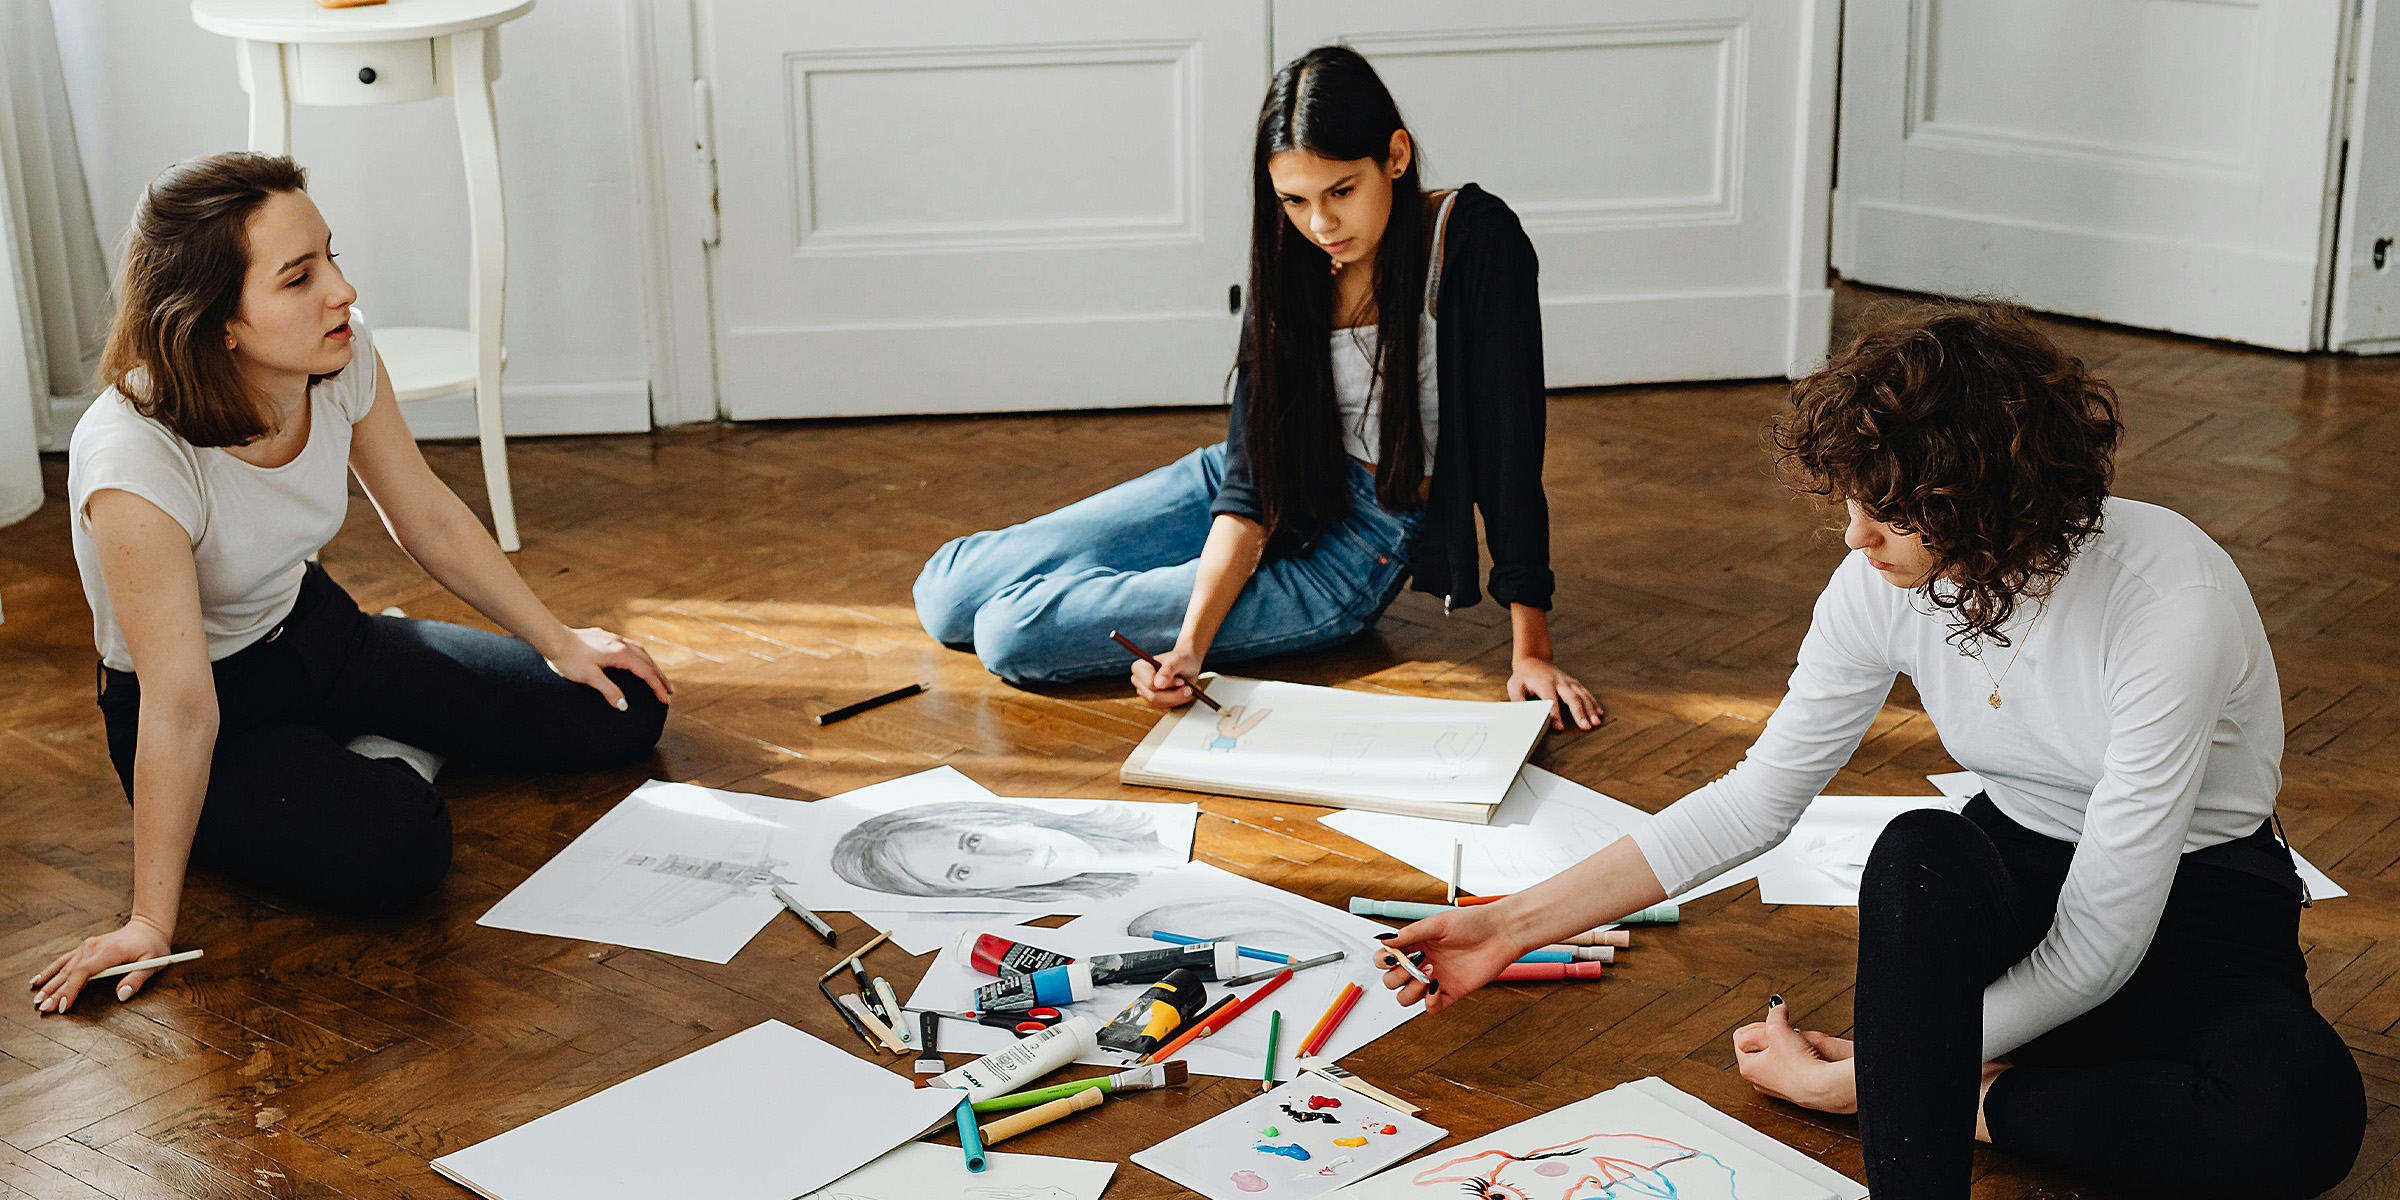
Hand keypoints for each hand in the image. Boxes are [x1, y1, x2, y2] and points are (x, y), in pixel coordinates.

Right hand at [30, 917, 173, 1013]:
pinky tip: (37, 980)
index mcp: (108, 952)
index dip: (71, 989)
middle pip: (70, 972)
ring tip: (37, 999)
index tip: (62, 1005)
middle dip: (55, 992)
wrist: (148, 927)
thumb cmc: (152, 946)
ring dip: (49, 983)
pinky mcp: (85, 948)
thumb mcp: (153, 963)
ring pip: (64, 968)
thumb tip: (122, 995)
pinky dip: (50, 970)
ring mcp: (87, 947)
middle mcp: (93, 948)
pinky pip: (64, 960)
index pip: (84, 972)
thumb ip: (137, 979)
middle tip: (43, 1008)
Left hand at [544, 626, 671, 710]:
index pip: (646, 673)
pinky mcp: (606, 637)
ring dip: (652, 666)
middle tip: (670, 692)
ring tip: (658, 677)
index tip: (666, 700)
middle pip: (648, 662)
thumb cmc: (569, 659)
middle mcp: (621, 644)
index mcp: (620, 654)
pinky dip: (640, 657)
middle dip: (660, 677)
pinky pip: (631, 647)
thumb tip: (624, 706)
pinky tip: (636, 660)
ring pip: (641, 652)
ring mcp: (614, 638)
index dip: (657, 687)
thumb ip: (609, 691)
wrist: (553, 639)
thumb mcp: (589, 678)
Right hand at [1131, 646, 1204, 709]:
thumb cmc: (1181, 659)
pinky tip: (1186, 693)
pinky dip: (1178, 701)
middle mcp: (1138, 680)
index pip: (1150, 684)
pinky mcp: (1152, 700)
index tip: (1182, 681)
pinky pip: (1164, 706)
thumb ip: (1168, 670)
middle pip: (1153, 696)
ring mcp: (1144, 692)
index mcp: (1139, 667)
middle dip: (1174, 694)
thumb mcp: (1178, 661)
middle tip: (1190, 688)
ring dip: (1178, 698)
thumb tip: (1158, 684)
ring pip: (1160, 703)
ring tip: (1190, 689)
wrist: (1187, 664)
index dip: (1168, 684)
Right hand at [1372, 905, 1527, 1014]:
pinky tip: (1438, 987)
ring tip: (1429, 973)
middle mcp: (1421, 963)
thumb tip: (1384, 941)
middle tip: (1418, 963)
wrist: (1501, 933)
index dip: (1384, 961)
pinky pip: (1430, 1008)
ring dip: (1411, 990)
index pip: (1385, 959)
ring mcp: (1434, 979)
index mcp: (1415, 945)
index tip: (1395, 956)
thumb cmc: (1472, 923)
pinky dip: (1429, 1002)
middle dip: (1399, 976)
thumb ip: (1410, 934)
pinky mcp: (1450, 993)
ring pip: (1406, 998)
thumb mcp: (1436, 923)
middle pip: (1392, 982)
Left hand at [1509, 657, 1602, 730]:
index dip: (1555, 714)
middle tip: (1586, 727)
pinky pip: (1586, 693)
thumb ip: (1518, 700)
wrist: (1534, 661)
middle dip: (1579, 713)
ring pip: (1582, 696)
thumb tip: (1523, 715)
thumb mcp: (1514, 686)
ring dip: (1590, 709)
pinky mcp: (1574, 683)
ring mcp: (1568, 682)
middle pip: (1572, 697)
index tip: (1560, 727)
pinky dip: (1594, 703)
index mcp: (1544, 683)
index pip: (1551, 700)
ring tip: (1596, 723)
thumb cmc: (1523, 677)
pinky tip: (1599, 714)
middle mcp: (1559, 682)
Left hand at [1732, 997, 1856, 1112]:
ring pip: (1773, 1055)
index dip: (1757, 1025)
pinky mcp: (1790, 1089)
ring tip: (1795, 1045)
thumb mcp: (1779, 1029)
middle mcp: (1757, 1079)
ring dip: (1783, 1045)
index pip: (1740, 1036)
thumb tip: (1777, 1005)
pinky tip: (1803, 1056)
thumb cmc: (1798, 1064)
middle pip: (1756, 1045)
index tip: (1772, 1026)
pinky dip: (1793, 1057)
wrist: (1822, 1088)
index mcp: (1747, 1066)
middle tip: (1784, 1035)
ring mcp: (1774, 1086)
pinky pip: (1787, 1066)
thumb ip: (1775, 1013)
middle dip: (1770, 1035)